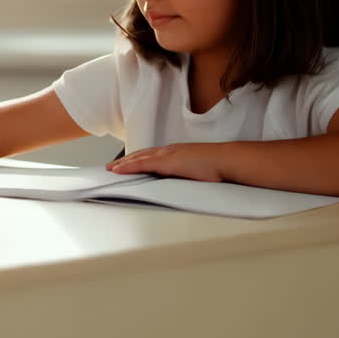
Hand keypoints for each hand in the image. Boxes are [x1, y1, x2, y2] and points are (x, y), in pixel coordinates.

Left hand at [106, 143, 225, 181]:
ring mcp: (167, 155)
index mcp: (176, 153)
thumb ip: (187, 176)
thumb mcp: (198, 172)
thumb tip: (183, 186)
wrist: (227, 160)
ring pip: (138, 158)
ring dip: (123, 163)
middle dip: (126, 161)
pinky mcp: (167, 162)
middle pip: (141, 155)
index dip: (138, 160)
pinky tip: (118, 170)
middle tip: (112, 167)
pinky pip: (142, 164)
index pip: (152, 156)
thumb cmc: (218, 167)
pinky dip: (128, 167)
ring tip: (110, 169)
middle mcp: (169, 151)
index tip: (128, 164)